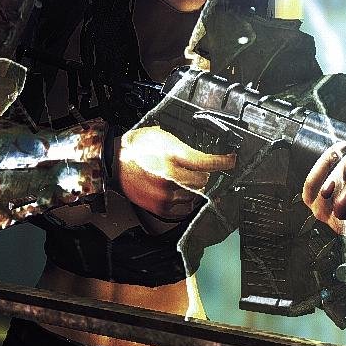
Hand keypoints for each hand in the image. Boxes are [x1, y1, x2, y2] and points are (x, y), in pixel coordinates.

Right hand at [116, 125, 235, 220]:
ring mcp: (166, 195)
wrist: (114, 163)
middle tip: (194, 170)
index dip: (223, 162)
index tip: (232, 161)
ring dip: (193, 189)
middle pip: (203, 181)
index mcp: (173, 156)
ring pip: (194, 195)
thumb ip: (183, 147)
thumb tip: (202, 156)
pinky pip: (184, 210)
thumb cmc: (135, 148)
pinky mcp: (160, 208)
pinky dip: (186, 203)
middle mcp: (171, 177)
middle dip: (202, 175)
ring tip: (180, 180)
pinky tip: (179, 194)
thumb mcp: (162, 136)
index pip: (207, 162)